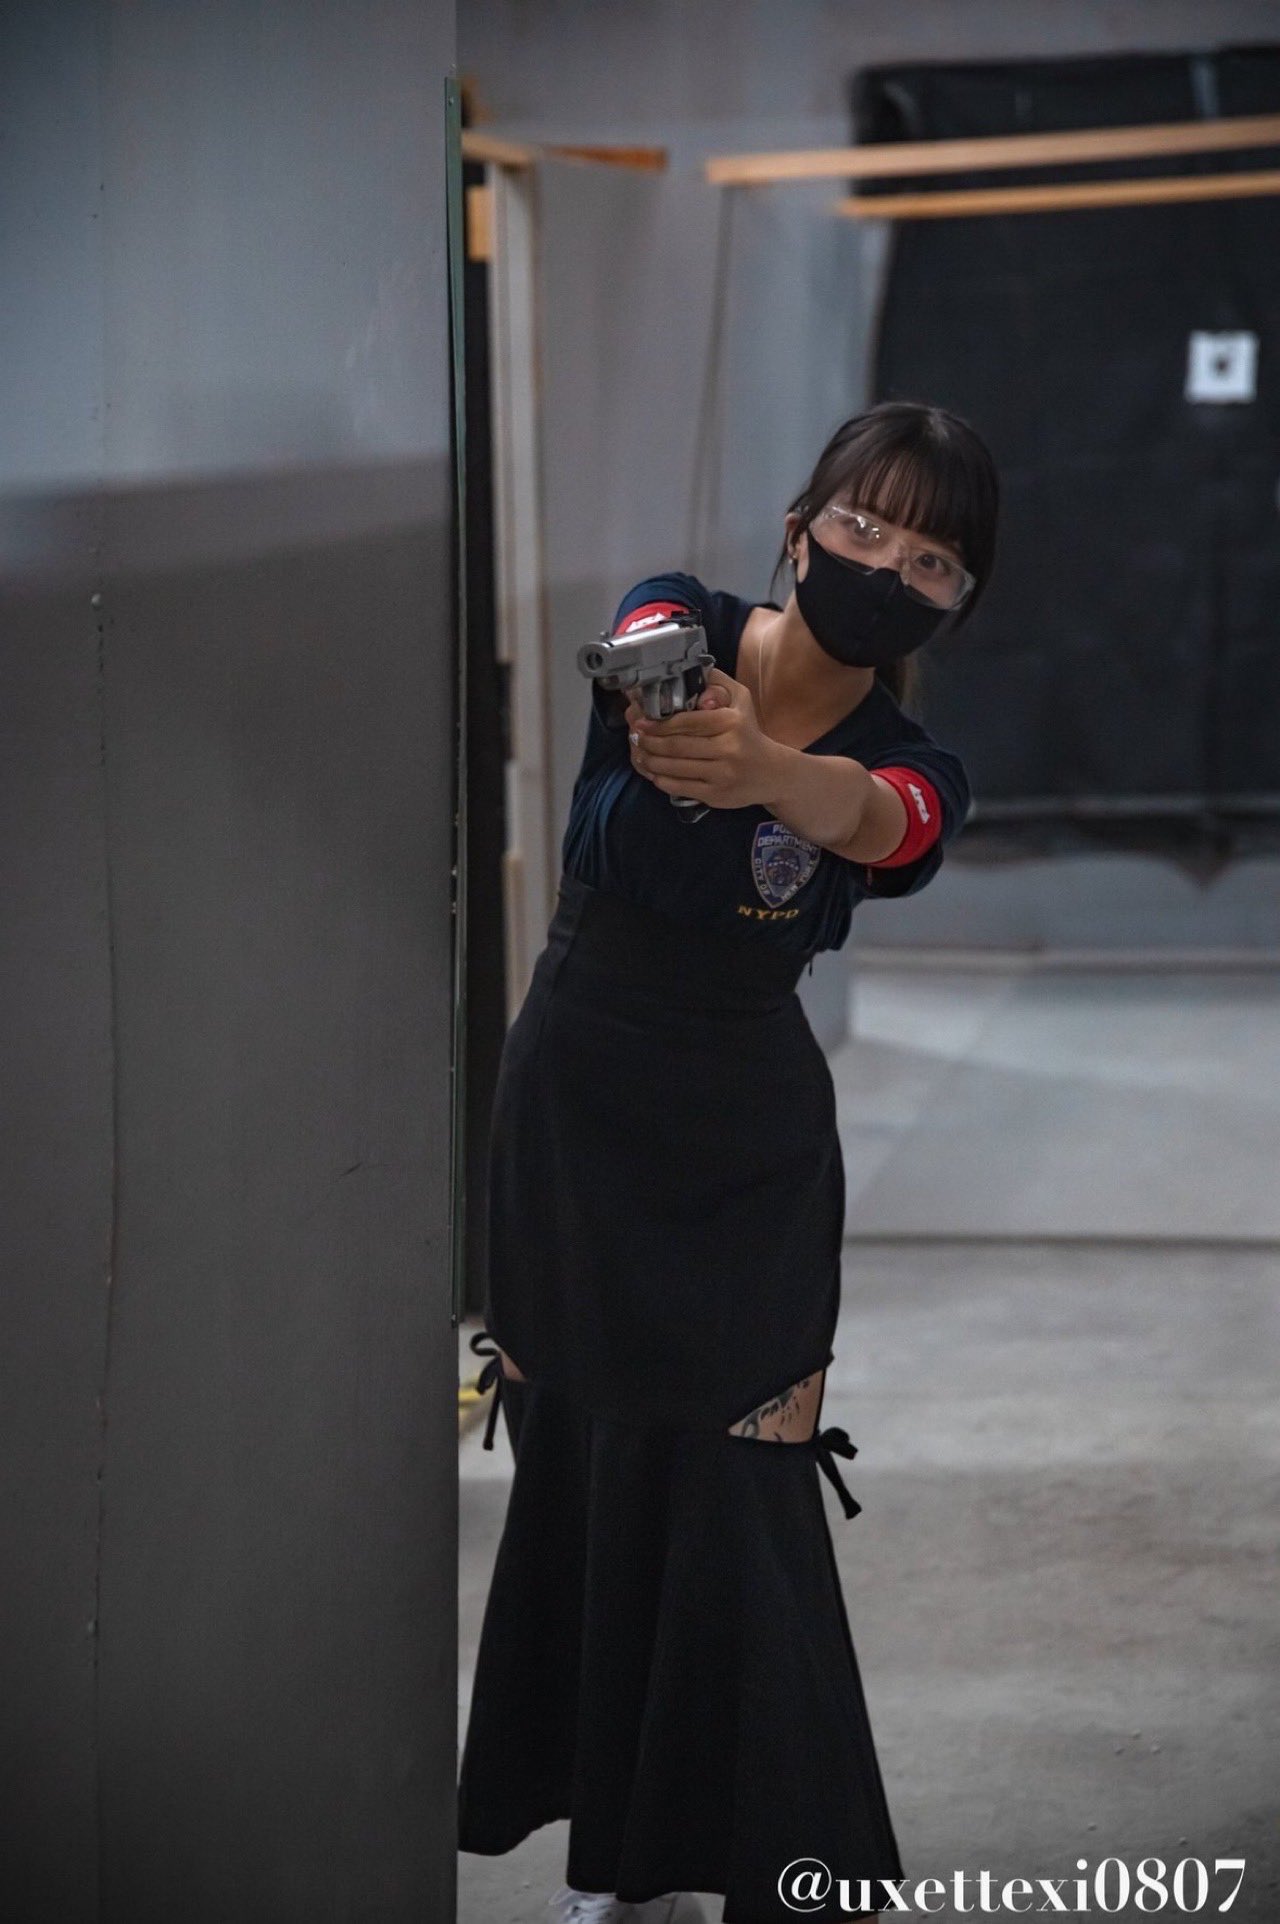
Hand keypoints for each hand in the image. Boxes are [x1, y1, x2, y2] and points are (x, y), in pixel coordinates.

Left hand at [623, 667, 784, 810]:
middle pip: (676, 746)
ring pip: (674, 768)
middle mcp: (727, 749)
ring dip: (650, 761)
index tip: (641, 721)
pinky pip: (680, 787)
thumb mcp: (741, 700)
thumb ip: (716, 682)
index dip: (658, 723)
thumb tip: (689, 671)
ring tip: (640, 753)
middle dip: (649, 742)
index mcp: (731, 723)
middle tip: (636, 737)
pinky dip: (661, 779)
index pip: (686, 722)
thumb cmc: (749, 732)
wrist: (772, 773)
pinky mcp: (716, 795)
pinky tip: (654, 772)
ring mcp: (721, 775)